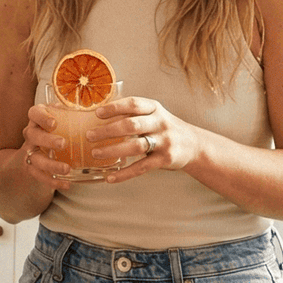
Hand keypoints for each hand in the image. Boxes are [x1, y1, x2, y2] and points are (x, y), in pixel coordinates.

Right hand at [19, 101, 72, 183]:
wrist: (38, 148)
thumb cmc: (57, 129)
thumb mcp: (63, 117)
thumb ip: (75, 114)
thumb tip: (100, 110)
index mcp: (37, 119)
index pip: (33, 113)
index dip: (42, 117)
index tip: (54, 123)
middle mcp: (31, 134)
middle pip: (33, 135)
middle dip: (47, 140)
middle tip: (63, 143)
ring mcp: (30, 152)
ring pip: (35, 159)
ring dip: (50, 165)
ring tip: (66, 169)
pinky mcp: (32, 168)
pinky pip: (40, 176)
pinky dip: (53, 181)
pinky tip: (66, 184)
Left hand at [85, 94, 199, 178]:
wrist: (193, 145)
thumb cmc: (164, 128)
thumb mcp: (154, 115)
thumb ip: (133, 113)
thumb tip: (100, 114)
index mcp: (155, 109)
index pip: (133, 104)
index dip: (114, 107)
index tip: (97, 113)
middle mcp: (160, 123)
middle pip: (131, 125)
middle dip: (108, 131)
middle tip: (89, 135)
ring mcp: (164, 142)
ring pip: (135, 146)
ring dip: (113, 150)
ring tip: (95, 153)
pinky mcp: (165, 159)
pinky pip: (141, 167)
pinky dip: (124, 174)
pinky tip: (110, 178)